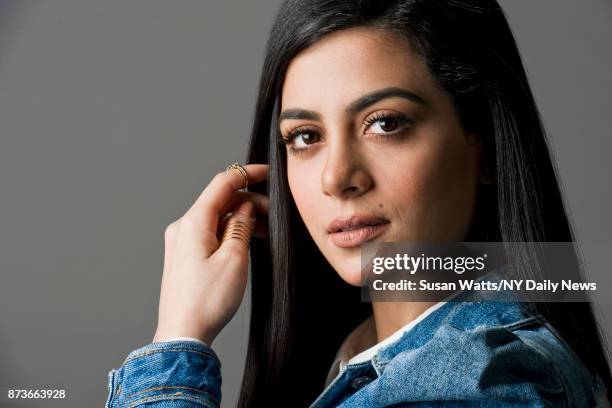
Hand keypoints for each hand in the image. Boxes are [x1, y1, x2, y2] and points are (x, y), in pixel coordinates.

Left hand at [153, 164, 268, 344]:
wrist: (183, 333)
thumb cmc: (207, 300)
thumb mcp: (234, 258)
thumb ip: (242, 225)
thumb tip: (246, 206)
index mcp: (193, 222)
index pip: (222, 183)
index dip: (246, 174)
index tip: (267, 173)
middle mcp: (183, 227)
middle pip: (219, 200)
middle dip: (248, 200)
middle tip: (275, 212)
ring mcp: (181, 241)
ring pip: (216, 217)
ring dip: (241, 218)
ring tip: (266, 230)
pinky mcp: (184, 255)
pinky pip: (209, 232)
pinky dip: (229, 231)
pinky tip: (247, 241)